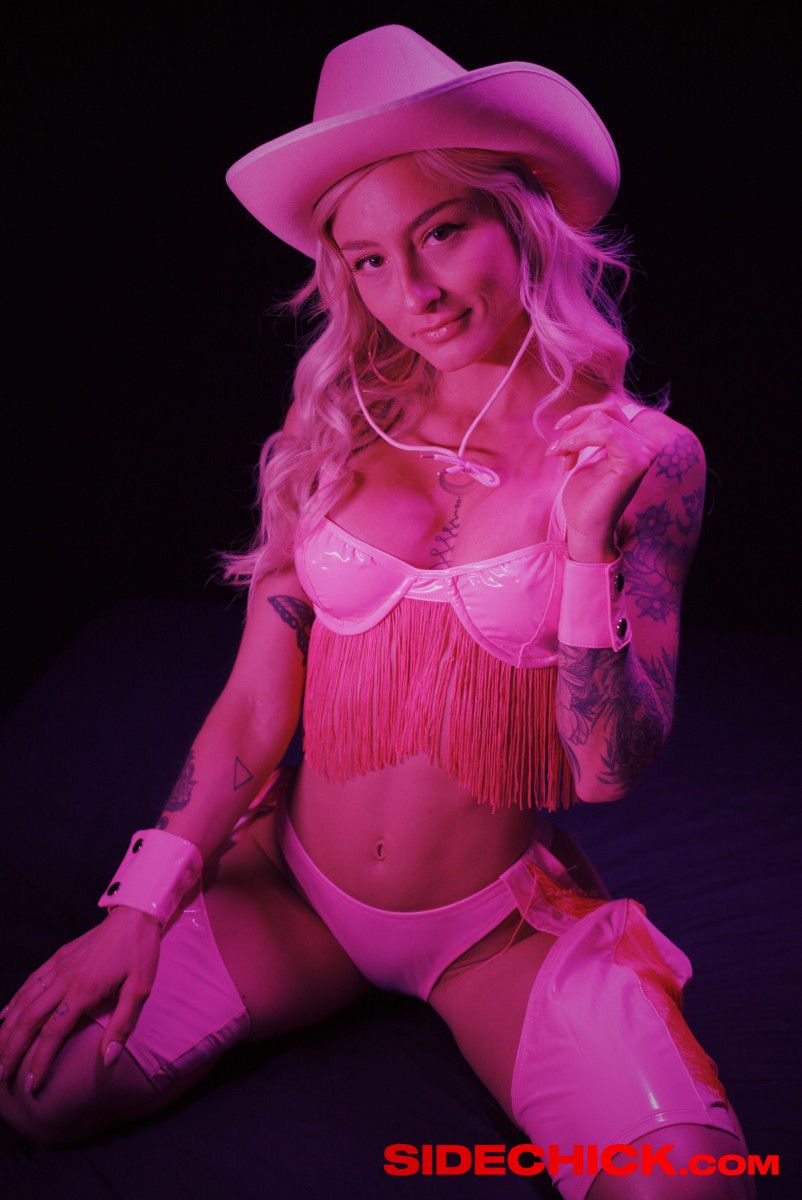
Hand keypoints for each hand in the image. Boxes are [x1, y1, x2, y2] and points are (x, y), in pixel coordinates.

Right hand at [0, 907, 160, 1094]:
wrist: (135, 914)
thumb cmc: (140, 952)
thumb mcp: (140, 988)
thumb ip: (123, 1024)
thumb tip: (107, 1058)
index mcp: (83, 990)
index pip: (53, 1033)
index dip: (39, 1061)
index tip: (31, 1086)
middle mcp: (63, 979)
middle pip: (28, 1020)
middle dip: (12, 1050)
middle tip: (2, 1076)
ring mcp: (57, 967)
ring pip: (23, 1002)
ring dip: (7, 1029)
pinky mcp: (57, 957)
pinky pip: (29, 983)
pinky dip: (13, 1001)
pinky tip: (4, 1016)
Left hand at [545, 397, 657, 547]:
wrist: (585, 527)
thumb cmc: (585, 497)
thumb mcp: (587, 457)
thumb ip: (592, 435)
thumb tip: (583, 414)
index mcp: (635, 443)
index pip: (610, 411)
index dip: (581, 417)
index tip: (559, 433)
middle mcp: (645, 445)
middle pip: (606, 412)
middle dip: (575, 427)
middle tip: (557, 450)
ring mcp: (643, 452)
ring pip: (602, 421)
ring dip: (573, 437)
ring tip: (559, 456)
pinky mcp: (635, 461)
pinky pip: (605, 433)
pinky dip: (579, 440)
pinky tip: (566, 456)